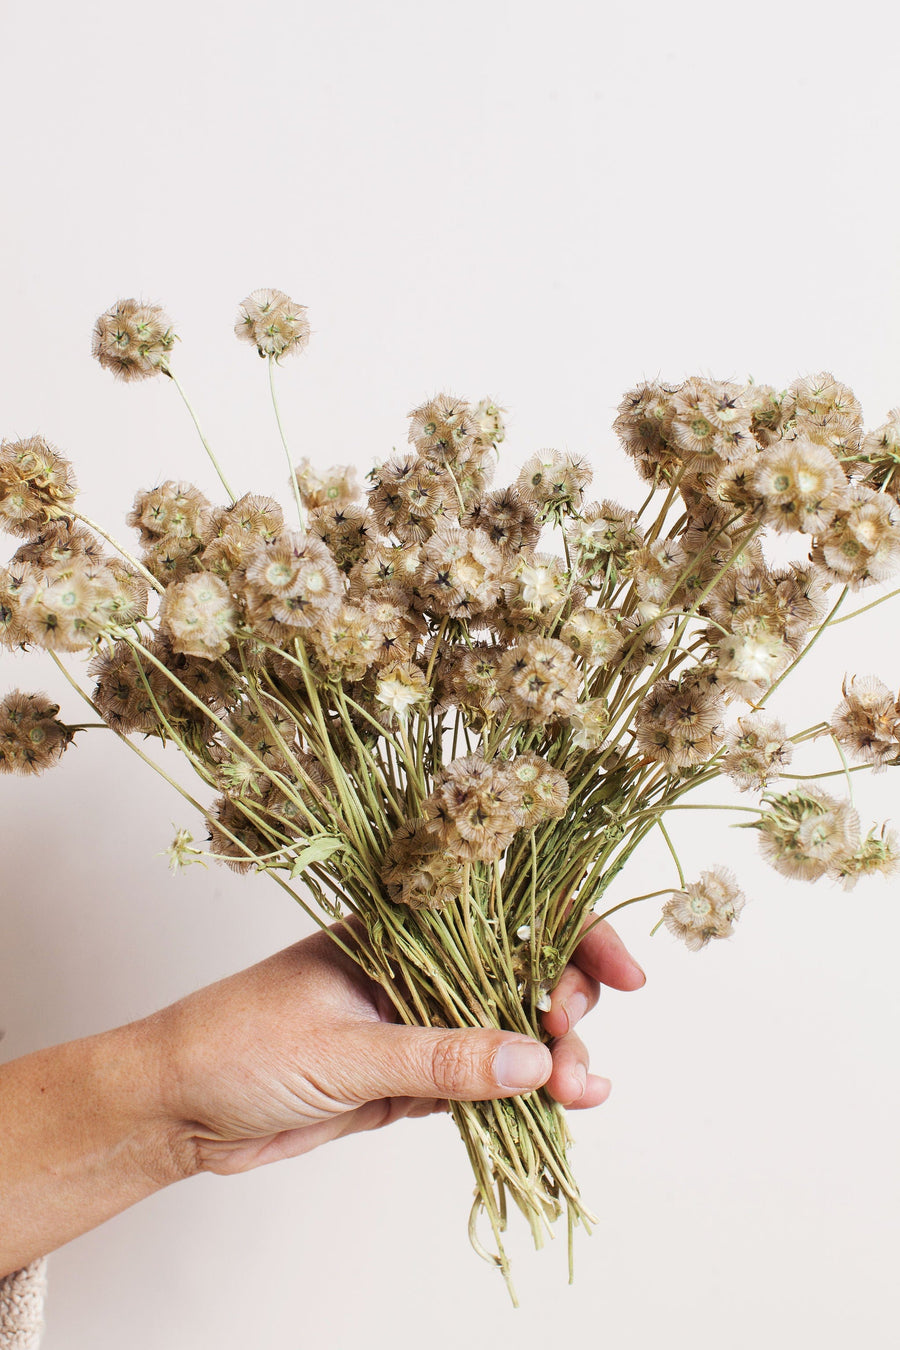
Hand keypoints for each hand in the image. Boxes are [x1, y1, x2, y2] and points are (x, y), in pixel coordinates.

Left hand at [149, 920, 645, 1177]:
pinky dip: (521, 1095)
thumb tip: (534, 1061)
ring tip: (579, 1095)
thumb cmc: (235, 1045)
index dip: (572, 931)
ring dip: (552, 1059)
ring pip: (509, 1030)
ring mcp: (417, 1021)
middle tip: (572, 1047)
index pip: (504, 911)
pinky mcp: (409, 1076)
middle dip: (567, 1004)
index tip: (621, 972)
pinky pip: (482, 1081)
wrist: (174, 1109)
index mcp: (399, 926)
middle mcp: (417, 966)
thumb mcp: (340, 1049)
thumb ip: (438, 1058)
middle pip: (521, 970)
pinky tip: (556, 1109)